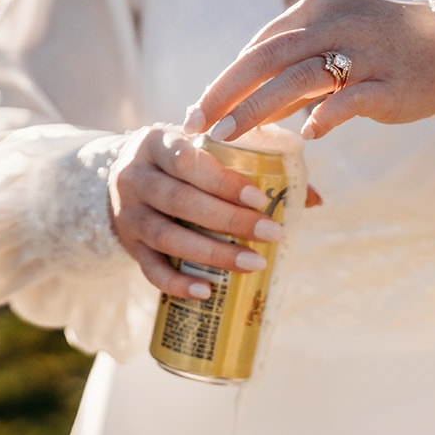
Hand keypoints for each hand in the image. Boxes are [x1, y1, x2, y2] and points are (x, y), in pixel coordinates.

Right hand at [107, 125, 286, 299]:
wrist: (122, 176)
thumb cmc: (180, 163)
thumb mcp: (203, 150)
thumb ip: (253, 166)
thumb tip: (312, 199)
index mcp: (156, 144)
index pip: (187, 160)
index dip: (223, 180)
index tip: (259, 198)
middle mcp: (134, 178)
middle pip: (179, 201)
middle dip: (229, 220)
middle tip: (273, 234)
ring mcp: (127, 214)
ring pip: (166, 237)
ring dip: (212, 253)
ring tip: (254, 263)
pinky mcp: (128, 246)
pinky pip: (150, 269)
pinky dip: (177, 283)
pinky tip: (207, 291)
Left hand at [182, 0, 434, 142]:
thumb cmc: (379, 48)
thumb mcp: (330, 43)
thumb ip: (288, 69)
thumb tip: (238, 102)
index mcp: (314, 10)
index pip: (260, 46)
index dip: (226, 79)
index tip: (199, 109)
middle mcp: (336, 24)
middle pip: (269, 57)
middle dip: (227, 92)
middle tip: (198, 122)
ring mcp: (365, 53)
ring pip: (301, 78)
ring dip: (259, 107)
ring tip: (229, 135)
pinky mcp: (390, 84)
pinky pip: (351, 100)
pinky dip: (326, 116)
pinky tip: (305, 135)